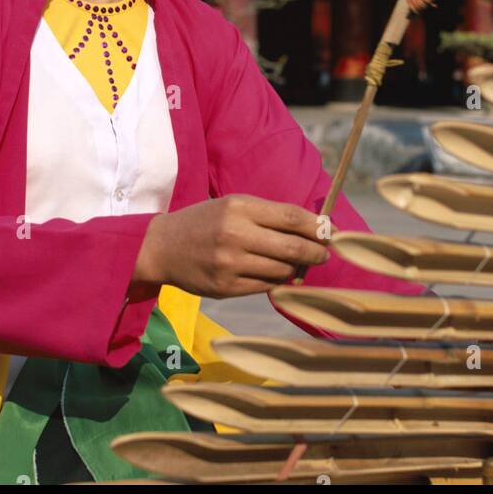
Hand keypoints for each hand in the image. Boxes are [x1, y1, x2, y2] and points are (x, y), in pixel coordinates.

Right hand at [129, 194, 329, 298]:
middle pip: (292, 248)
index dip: (317, 227)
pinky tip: (274, 274)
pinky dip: (276, 281)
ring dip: (295, 269)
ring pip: (281, 271)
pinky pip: (265, 287)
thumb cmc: (205, 222)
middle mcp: (234, 235)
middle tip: (324, 254)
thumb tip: (313, 229)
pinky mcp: (225, 288)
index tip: (331, 232)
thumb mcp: (232, 205)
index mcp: (238, 207)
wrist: (161, 247)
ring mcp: (229, 264)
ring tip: (295, 264)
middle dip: (315, 253)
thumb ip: (268, 215)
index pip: (291, 217)